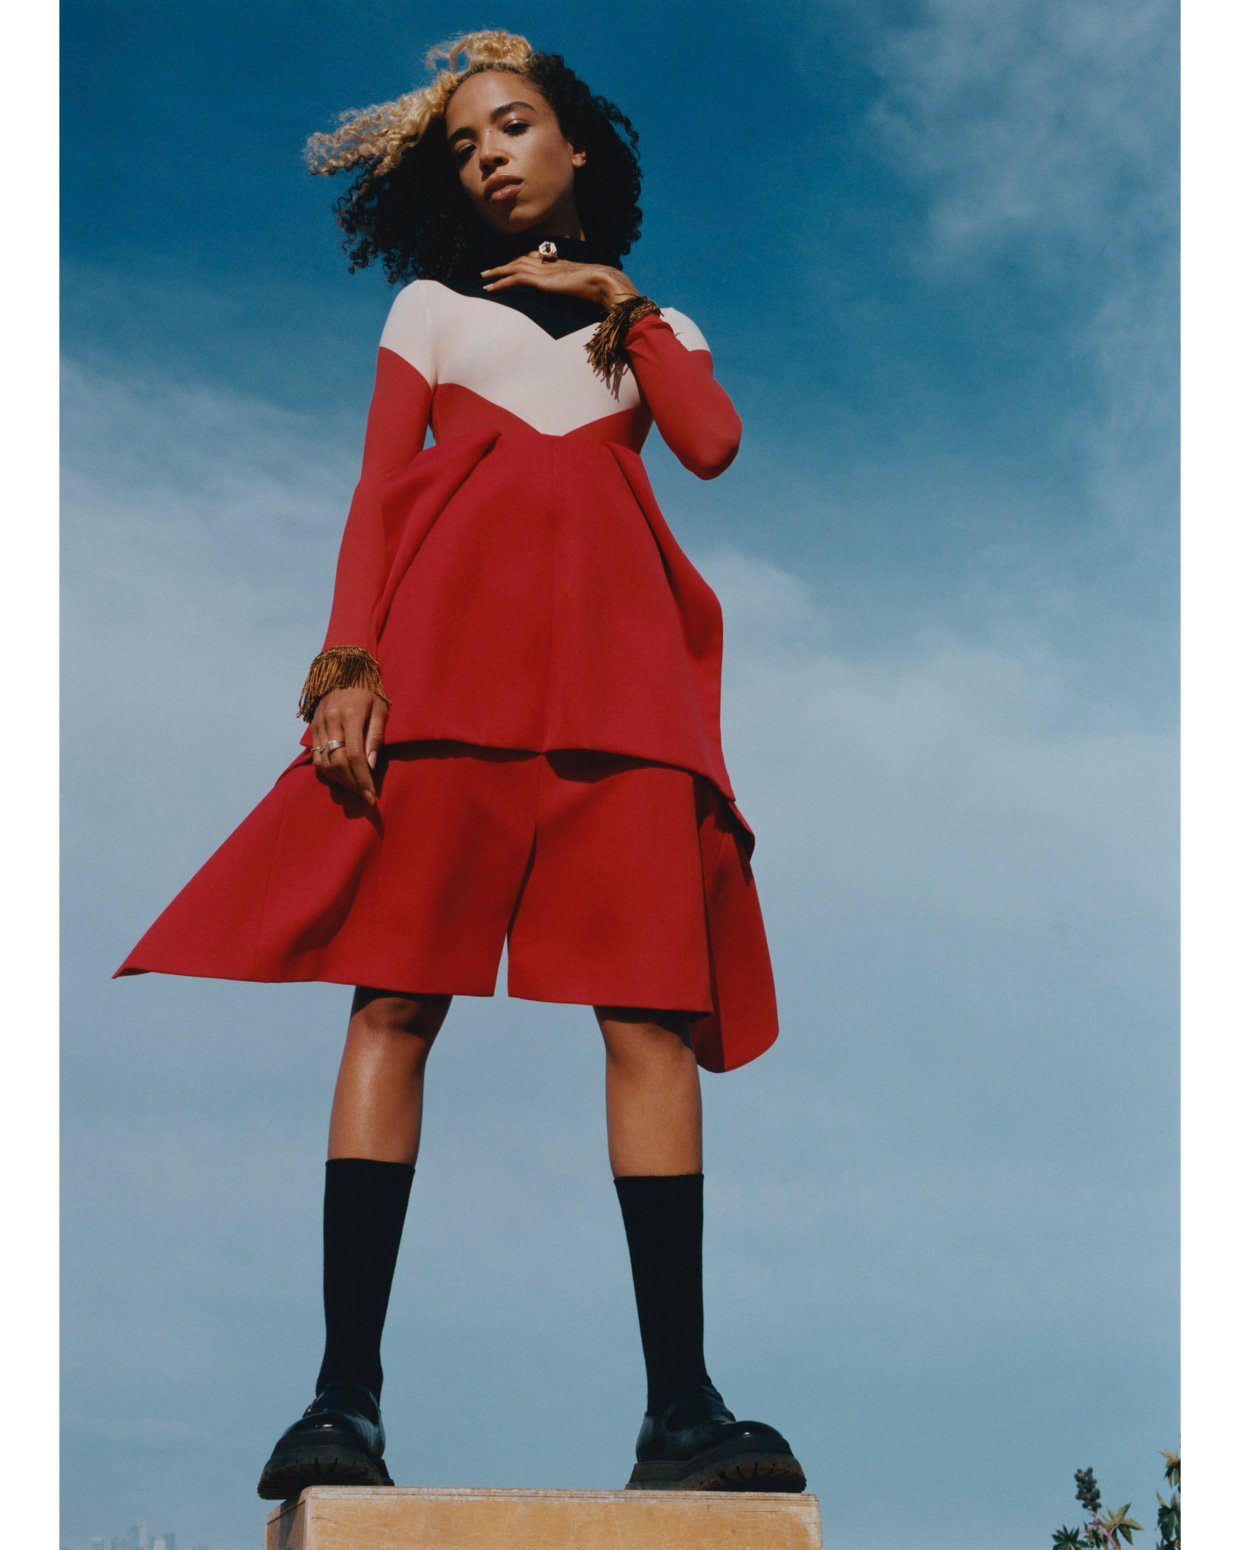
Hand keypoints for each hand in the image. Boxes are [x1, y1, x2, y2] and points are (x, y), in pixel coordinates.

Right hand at [310, 686, 386, 806]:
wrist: (343, 674)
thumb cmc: (368, 694)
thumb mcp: (380, 710)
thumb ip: (376, 737)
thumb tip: (370, 765)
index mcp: (350, 716)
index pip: (354, 755)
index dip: (362, 779)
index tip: (371, 795)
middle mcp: (331, 721)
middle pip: (338, 762)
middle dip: (353, 784)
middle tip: (365, 796)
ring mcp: (319, 725)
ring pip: (324, 763)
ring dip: (340, 781)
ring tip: (355, 789)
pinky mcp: (312, 729)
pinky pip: (316, 757)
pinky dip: (328, 772)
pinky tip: (341, 777)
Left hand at [480, 253, 639, 308]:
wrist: (601, 281)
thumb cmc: (598, 287)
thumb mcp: (584, 287)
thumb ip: (577, 288)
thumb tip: (581, 295)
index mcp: (558, 264)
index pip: (533, 258)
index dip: (519, 261)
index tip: (510, 266)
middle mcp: (548, 264)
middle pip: (519, 260)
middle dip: (503, 266)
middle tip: (487, 272)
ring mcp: (544, 270)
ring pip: (514, 267)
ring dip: (497, 273)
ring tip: (484, 279)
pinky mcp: (541, 280)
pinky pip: (516, 279)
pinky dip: (502, 283)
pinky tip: (491, 289)